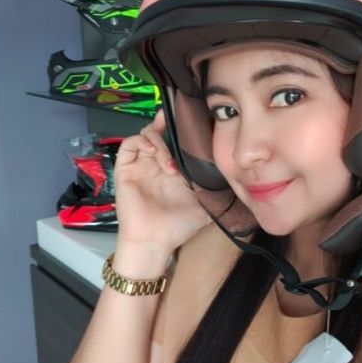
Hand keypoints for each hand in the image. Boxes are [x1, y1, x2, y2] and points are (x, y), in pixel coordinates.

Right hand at [113, 109, 211, 250]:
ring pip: (146, 134)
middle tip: (178, 122)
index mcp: (175, 168)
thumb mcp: (206, 204)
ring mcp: (141, 164)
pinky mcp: (125, 169)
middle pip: (160, 130)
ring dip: (159, 141)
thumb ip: (217, 190)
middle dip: (169, 123)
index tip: (195, 121)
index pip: (177, 140)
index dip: (183, 129)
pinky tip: (154, 153)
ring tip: (169, 162)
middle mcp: (157, 163)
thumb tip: (235, 178)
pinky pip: (130, 145)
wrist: (156, 241)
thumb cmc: (178, 226)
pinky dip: (142, 142)